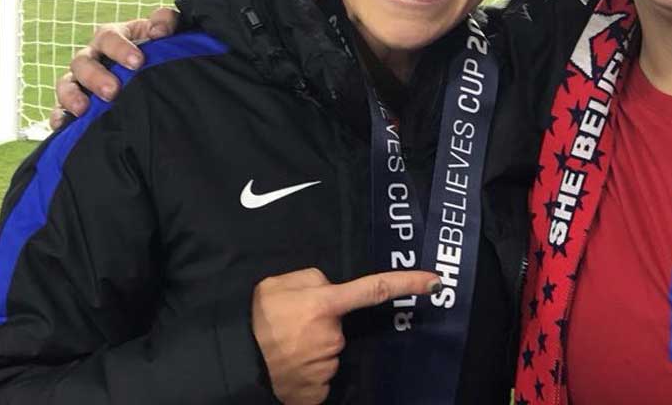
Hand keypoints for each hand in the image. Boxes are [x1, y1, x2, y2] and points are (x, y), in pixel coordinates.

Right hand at [50, 7, 179, 128]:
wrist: (155, 70)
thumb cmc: (156, 48)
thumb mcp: (163, 31)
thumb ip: (166, 21)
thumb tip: (159, 30)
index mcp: (112, 37)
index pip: (109, 37)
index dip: (121, 48)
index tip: (138, 62)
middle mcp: (92, 56)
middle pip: (83, 62)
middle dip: (96, 77)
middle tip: (113, 91)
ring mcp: (81, 79)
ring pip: (67, 83)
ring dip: (72, 95)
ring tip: (83, 109)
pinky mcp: (75, 102)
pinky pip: (61, 108)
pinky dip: (59, 115)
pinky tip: (61, 125)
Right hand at [252, 268, 440, 404]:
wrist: (234, 359)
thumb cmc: (257, 318)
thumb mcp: (281, 283)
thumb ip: (314, 280)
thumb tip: (334, 291)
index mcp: (325, 304)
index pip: (375, 289)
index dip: (408, 282)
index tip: (436, 281)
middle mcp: (332, 336)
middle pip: (342, 327)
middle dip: (324, 324)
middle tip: (293, 325)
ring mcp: (327, 365)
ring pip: (332, 352)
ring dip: (315, 348)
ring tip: (286, 345)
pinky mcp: (318, 390)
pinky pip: (322, 376)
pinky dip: (309, 371)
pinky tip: (290, 365)